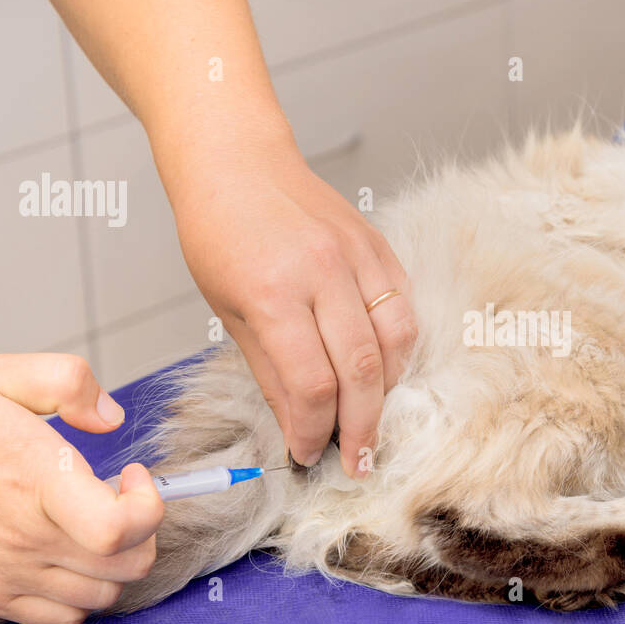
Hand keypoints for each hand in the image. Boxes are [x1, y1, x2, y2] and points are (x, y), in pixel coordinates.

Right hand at [0, 354, 163, 623]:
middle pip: (127, 566)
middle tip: (116, 499)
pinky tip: (68, 558)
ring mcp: (9, 573)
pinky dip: (82, 597)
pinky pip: (62, 619)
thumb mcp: (1, 375)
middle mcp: (28, 537)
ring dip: (116, 563)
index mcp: (37, 482)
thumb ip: (69, 383)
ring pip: (102, 596)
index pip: (119, 527)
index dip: (148, 503)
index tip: (131, 474)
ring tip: (93, 526)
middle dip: (143, 530)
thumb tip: (112, 417)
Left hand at [167, 130, 417, 477]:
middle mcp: (322, 273)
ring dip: (388, 391)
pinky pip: (404, 309)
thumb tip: (300, 429)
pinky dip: (400, 349)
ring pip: (396, 342)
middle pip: (361, 370)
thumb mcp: (229, 311)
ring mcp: (357, 256)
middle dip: (362, 427)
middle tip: (357, 461)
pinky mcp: (379, 247)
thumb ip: (271, 373)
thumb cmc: (220, 232)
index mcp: (272, 293)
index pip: (311, 384)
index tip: (308, 453)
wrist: (238, 162)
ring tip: (371, 419)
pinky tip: (383, 371)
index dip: (313, 430)